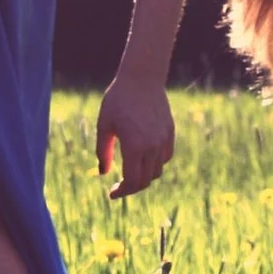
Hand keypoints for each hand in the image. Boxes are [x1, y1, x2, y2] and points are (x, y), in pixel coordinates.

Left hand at [96, 77, 174, 199]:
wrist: (141, 78)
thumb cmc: (118, 100)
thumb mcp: (104, 126)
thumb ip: (102, 152)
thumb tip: (103, 173)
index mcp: (134, 147)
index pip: (132, 181)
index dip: (122, 192)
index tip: (111, 194)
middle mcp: (152, 146)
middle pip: (145, 180)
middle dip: (131, 187)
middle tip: (118, 187)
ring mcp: (163, 140)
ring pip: (157, 170)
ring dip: (143, 176)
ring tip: (129, 172)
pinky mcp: (170, 133)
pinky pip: (165, 157)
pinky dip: (155, 164)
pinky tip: (142, 159)